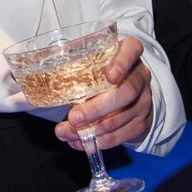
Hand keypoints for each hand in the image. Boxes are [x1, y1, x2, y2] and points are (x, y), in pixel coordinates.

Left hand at [56, 36, 152, 150]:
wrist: (130, 99)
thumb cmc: (104, 78)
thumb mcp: (95, 68)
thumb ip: (80, 74)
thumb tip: (46, 92)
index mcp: (130, 54)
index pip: (132, 50)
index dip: (122, 62)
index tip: (109, 76)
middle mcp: (141, 75)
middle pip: (126, 91)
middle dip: (97, 108)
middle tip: (74, 117)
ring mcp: (144, 100)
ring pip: (123, 116)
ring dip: (94, 129)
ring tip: (69, 133)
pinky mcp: (142, 121)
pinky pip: (124, 134)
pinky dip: (102, 140)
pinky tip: (85, 142)